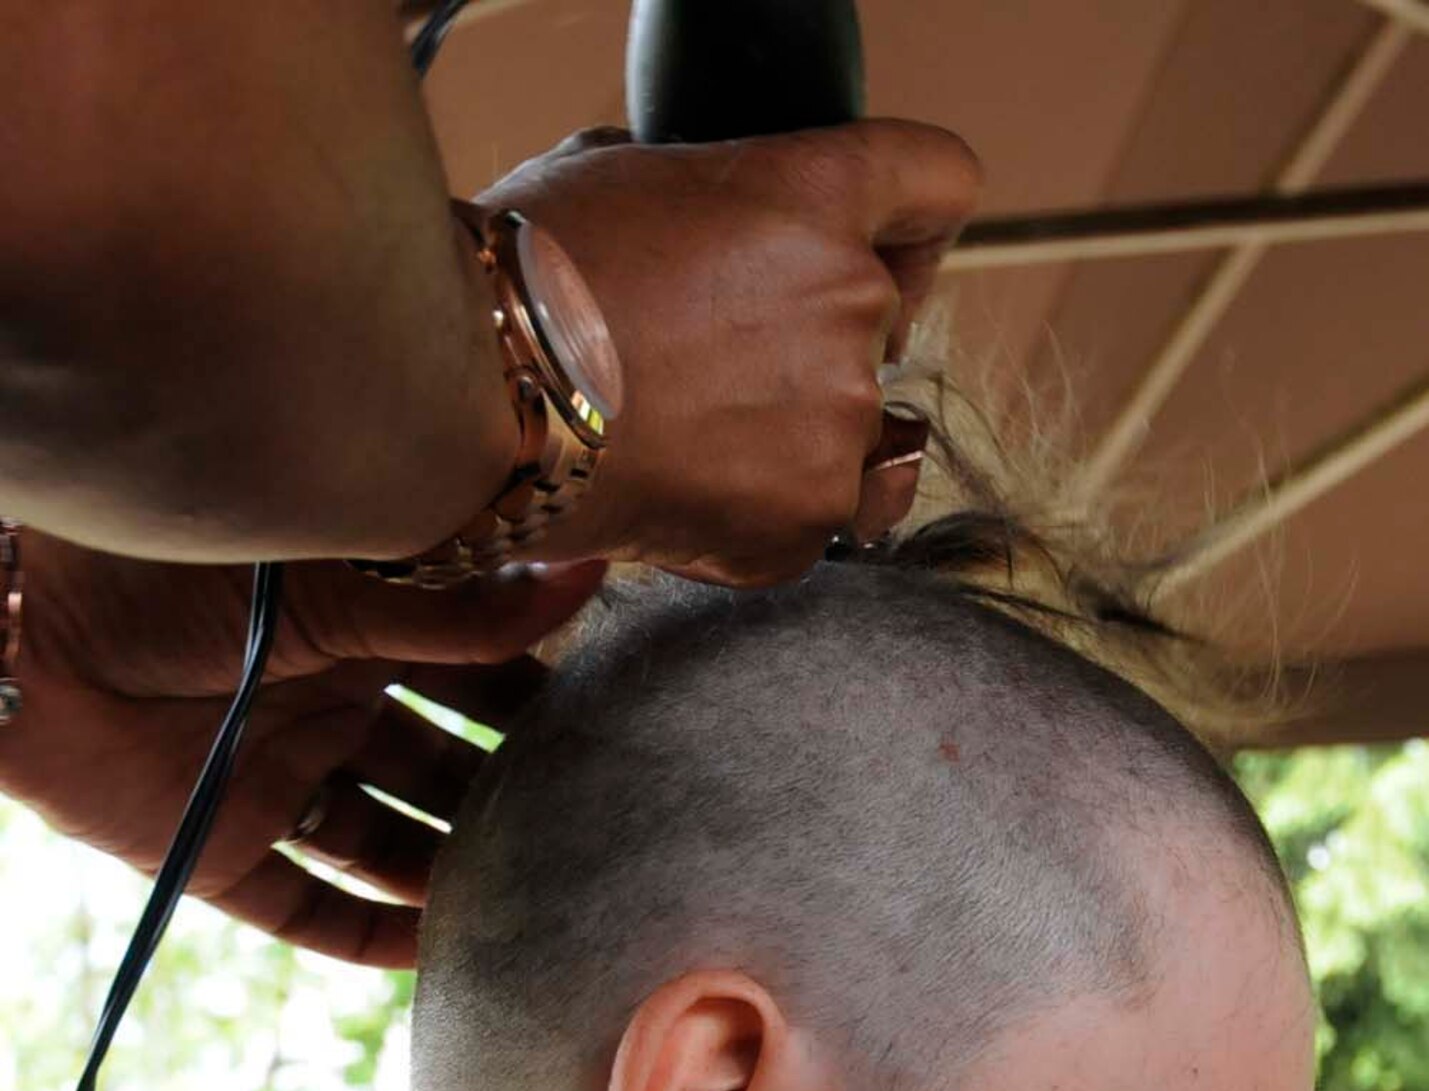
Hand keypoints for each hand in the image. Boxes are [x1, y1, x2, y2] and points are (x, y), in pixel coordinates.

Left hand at [0, 531, 604, 965]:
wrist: (21, 634)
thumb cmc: (170, 568)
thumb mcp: (333, 589)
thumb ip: (460, 609)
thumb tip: (588, 577)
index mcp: (358, 629)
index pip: (477, 676)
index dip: (542, 704)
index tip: (624, 734)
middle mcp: (326, 709)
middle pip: (442, 769)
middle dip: (511, 799)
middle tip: (602, 833)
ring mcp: (276, 784)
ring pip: (389, 845)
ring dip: (454, 874)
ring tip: (544, 905)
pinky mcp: (223, 853)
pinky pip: (311, 912)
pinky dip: (372, 939)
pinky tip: (441, 955)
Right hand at [470, 119, 980, 584]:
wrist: (474, 403)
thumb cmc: (526, 279)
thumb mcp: (629, 175)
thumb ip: (722, 201)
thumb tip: (721, 231)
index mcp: (818, 197)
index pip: (939, 185)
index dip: (911, 223)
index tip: (879, 255)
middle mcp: (853, 307)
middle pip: (885, 324)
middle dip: (815, 341)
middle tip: (714, 363)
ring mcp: (836, 428)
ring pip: (854, 434)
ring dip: (794, 437)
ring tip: (691, 438)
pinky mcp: (803, 526)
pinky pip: (812, 519)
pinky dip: (758, 515)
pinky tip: (681, 491)